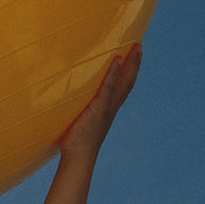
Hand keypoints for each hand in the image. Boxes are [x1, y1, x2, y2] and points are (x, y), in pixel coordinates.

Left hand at [58, 43, 141, 159]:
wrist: (78, 158)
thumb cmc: (75, 144)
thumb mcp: (79, 123)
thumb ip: (77, 112)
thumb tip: (65, 103)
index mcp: (108, 111)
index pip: (122, 89)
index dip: (129, 74)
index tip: (134, 58)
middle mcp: (111, 108)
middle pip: (128, 82)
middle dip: (135, 64)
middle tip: (139, 46)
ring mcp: (107, 108)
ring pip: (124, 83)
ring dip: (131, 64)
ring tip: (136, 47)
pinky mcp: (98, 108)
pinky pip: (108, 87)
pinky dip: (113, 73)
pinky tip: (117, 59)